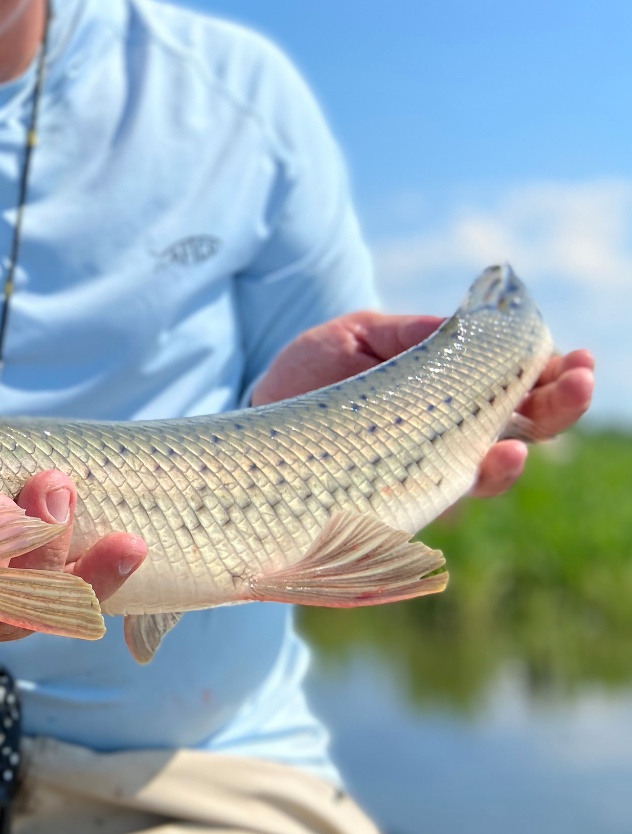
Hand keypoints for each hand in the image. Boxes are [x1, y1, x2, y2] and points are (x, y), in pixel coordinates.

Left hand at [251, 311, 595, 497]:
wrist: (257, 411)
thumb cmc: (313, 368)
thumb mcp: (359, 335)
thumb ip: (411, 334)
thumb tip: (468, 323)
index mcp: (451, 391)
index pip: (517, 388)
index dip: (552, 376)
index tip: (575, 358)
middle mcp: (447, 437)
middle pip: (521, 433)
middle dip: (555, 410)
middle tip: (575, 384)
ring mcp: (421, 475)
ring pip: (480, 478)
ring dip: (507, 463)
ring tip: (518, 444)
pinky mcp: (383, 505)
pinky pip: (424, 511)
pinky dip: (443, 497)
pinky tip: (460, 474)